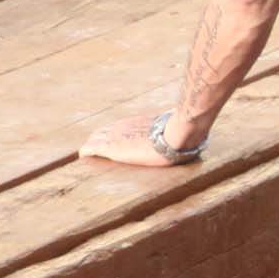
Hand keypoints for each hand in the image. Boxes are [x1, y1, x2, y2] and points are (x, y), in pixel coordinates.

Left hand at [80, 97, 200, 165]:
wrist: (175, 136)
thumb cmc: (179, 130)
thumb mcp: (171, 125)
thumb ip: (172, 126)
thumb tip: (195, 121)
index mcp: (135, 124)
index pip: (118, 127)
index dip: (112, 134)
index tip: (111, 140)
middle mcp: (122, 127)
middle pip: (103, 132)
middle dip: (99, 139)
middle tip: (95, 147)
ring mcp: (115, 137)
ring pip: (95, 139)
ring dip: (92, 145)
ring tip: (88, 152)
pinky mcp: (111, 148)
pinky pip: (91, 148)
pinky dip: (86, 151)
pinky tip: (83, 156)